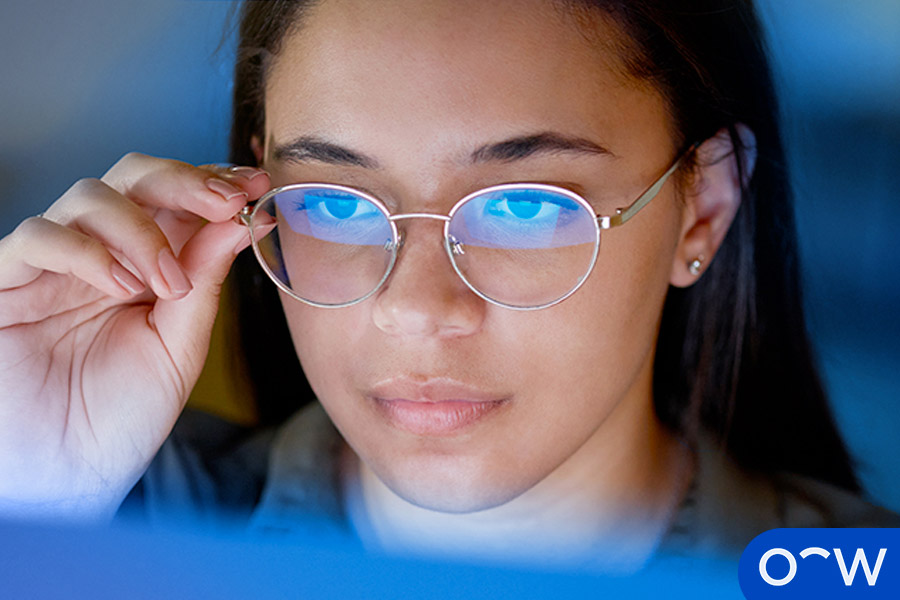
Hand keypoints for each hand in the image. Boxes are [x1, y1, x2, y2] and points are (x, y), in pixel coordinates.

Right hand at [0, 154, 269, 520]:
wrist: (67, 476)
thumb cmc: (122, 416)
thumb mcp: (179, 348)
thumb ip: (203, 283)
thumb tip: (237, 223)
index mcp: (148, 264)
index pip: (177, 199)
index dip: (213, 183)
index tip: (255, 187)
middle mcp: (102, 254)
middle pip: (134, 177)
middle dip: (184, 180)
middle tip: (225, 202)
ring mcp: (53, 265)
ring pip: (89, 196)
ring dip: (141, 227)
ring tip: (167, 280)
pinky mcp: (6, 282)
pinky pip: (38, 237)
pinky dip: (87, 252)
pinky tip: (122, 286)